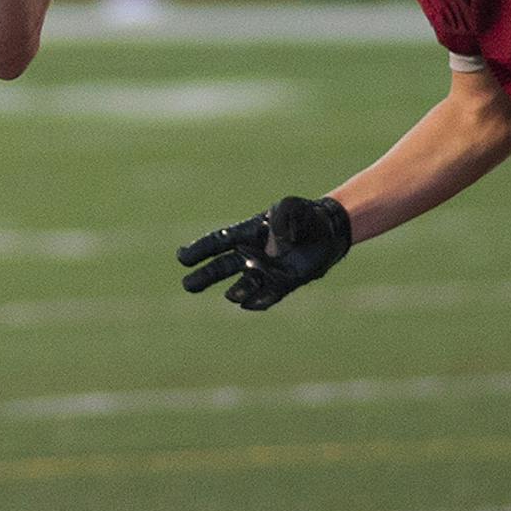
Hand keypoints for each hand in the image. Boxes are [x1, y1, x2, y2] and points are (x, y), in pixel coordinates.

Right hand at [177, 195, 351, 310]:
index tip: (182, 257)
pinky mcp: (282, 284)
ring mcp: (265, 271)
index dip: (199, 249)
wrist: (328, 232)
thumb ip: (283, 217)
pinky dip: (258, 301)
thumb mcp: (292, 207)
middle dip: (204, 277)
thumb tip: (277, 244)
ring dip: (236, 292)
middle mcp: (250, 255)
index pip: (217, 242)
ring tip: (231, 296)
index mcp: (246, 234)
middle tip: (188, 285)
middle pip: (220, 268)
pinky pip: (267, 295)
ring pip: (243, 285)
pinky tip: (249, 304)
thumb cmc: (304, 216)